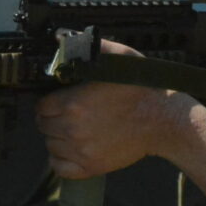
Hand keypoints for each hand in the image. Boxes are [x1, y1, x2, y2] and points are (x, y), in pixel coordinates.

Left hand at [34, 40, 190, 178]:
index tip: (59, 101)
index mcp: (73, 103)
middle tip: (68, 115)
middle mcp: (72, 128)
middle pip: (44, 126)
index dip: (49, 103)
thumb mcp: (118, 57)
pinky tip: (71, 151)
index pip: (41, 106)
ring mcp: (81, 150)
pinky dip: (61, 160)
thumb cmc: (143, 88)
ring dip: (58, 138)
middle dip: (52, 119)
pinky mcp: (92, 166)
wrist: (164, 119)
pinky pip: (60, 168)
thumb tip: (61, 37)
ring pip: (51, 146)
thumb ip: (87, 46)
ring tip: (74, 131)